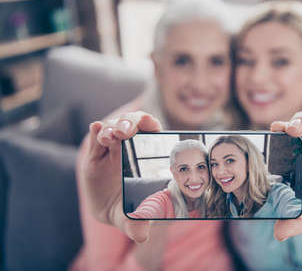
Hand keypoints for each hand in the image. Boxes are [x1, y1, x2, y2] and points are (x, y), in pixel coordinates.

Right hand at [79, 111, 161, 242]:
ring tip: (110, 136)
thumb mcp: (132, 218)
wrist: (108, 211)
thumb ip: (137, 224)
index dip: (149, 124)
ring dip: (111, 127)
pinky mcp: (94, 153)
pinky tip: (97, 128)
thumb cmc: (129, 209)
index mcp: (146, 155)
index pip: (151, 130)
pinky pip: (96, 136)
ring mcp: (111, 148)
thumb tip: (141, 235)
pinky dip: (97, 130)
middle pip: (131, 124)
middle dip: (129, 122)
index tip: (146, 124)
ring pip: (112, 127)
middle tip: (126, 131)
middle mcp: (130, 148)